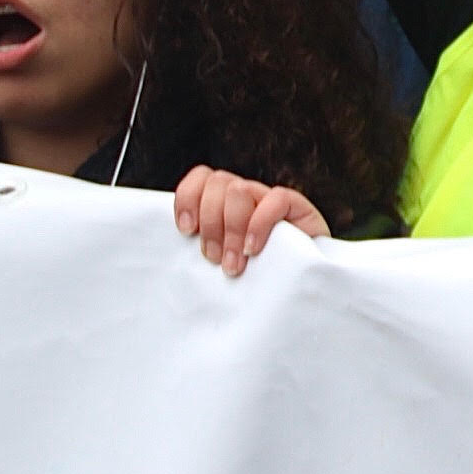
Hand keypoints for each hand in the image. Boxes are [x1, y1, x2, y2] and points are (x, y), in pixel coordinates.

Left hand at [173, 164, 330, 277]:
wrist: (303, 295)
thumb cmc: (254, 284)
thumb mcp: (221, 264)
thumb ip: (204, 250)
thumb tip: (169, 255)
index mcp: (224, 204)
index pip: (201, 178)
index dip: (188, 198)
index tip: (186, 231)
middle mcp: (247, 197)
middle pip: (216, 183)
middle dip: (210, 224)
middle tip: (214, 260)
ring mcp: (271, 201)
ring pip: (239, 189)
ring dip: (231, 229)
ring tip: (234, 263)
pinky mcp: (298, 209)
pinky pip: (275, 199)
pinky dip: (258, 224)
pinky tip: (253, 249)